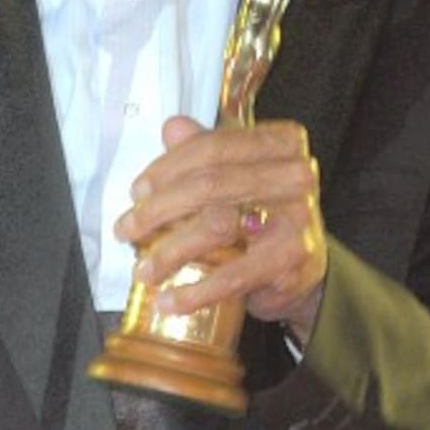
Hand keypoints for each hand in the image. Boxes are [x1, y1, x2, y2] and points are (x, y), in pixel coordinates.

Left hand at [114, 116, 326, 342]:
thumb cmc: (264, 216)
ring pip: (217, 226)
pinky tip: (170, 301)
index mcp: (281, 143)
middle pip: (210, 184)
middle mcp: (294, 174)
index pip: (214, 146)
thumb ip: (205, 151)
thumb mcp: (235, 177)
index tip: (137, 191)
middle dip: (157, 209)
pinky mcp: (292, 259)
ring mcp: (297, 217)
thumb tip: (172, 128)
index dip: (167, 168)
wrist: (302, 269)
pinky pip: (233, 275)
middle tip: (127, 230)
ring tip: (143, 270)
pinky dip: (196, 291)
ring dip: (169, 251)